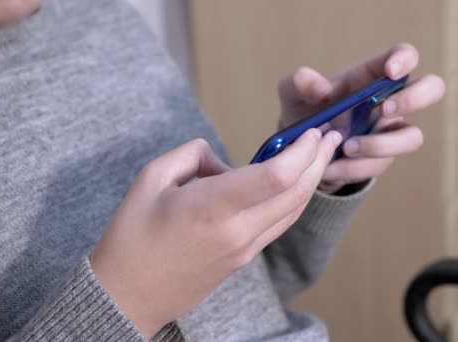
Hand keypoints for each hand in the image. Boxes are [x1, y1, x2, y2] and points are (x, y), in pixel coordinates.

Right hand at [90, 129, 341, 338]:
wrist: (127, 296)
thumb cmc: (131, 237)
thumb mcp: (151, 179)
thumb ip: (192, 156)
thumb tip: (222, 162)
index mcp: (211, 208)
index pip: (275, 177)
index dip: (301, 151)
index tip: (310, 132)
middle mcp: (236, 232)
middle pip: (296, 193)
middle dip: (318, 161)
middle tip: (330, 136)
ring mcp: (243, 250)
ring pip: (293, 211)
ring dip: (312, 181)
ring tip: (320, 155)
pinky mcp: (243, 259)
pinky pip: (278, 225)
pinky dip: (294, 200)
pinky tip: (295, 183)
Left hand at [278, 43, 444, 192]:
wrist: (299, 150)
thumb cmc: (303, 110)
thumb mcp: (291, 92)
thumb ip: (300, 81)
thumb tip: (323, 89)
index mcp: (372, 75)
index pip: (404, 56)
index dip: (405, 60)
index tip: (390, 71)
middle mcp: (390, 100)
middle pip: (433, 89)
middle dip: (415, 99)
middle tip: (385, 110)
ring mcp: (390, 131)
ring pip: (413, 137)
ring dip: (380, 145)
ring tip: (347, 147)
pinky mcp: (382, 158)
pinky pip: (380, 165)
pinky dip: (354, 168)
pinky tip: (330, 166)